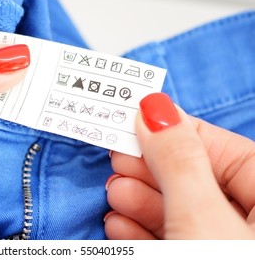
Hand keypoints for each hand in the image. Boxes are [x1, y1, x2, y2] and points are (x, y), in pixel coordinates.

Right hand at [105, 93, 254, 238]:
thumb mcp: (202, 219)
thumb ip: (179, 163)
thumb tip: (156, 108)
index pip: (231, 153)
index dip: (182, 132)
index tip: (141, 120)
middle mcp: (251, 229)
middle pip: (199, 183)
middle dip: (152, 170)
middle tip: (120, 158)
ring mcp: (222, 249)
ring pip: (180, 214)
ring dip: (139, 201)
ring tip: (114, 192)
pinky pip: (170, 242)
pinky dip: (140, 231)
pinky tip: (119, 223)